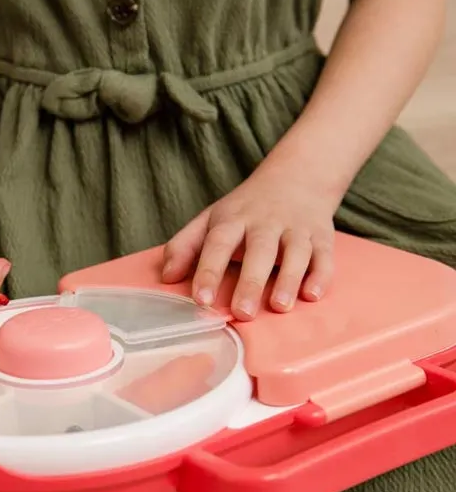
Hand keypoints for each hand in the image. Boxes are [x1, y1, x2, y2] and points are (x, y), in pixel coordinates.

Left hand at [162, 167, 335, 320]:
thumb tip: (166, 277)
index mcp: (233, 220)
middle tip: (242, 314)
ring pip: (295, 253)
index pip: (218, 244)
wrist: (297, 177)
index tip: (200, 300)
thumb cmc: (245, 210)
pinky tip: (312, 295)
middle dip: (251, 282)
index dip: (208, 271)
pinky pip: (324, 256)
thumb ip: (185, 247)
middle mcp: (265, 223)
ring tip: (279, 307)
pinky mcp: (322, 237)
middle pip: (259, 251)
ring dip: (288, 279)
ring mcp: (296, 229)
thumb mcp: (210, 220)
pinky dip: (321, 275)